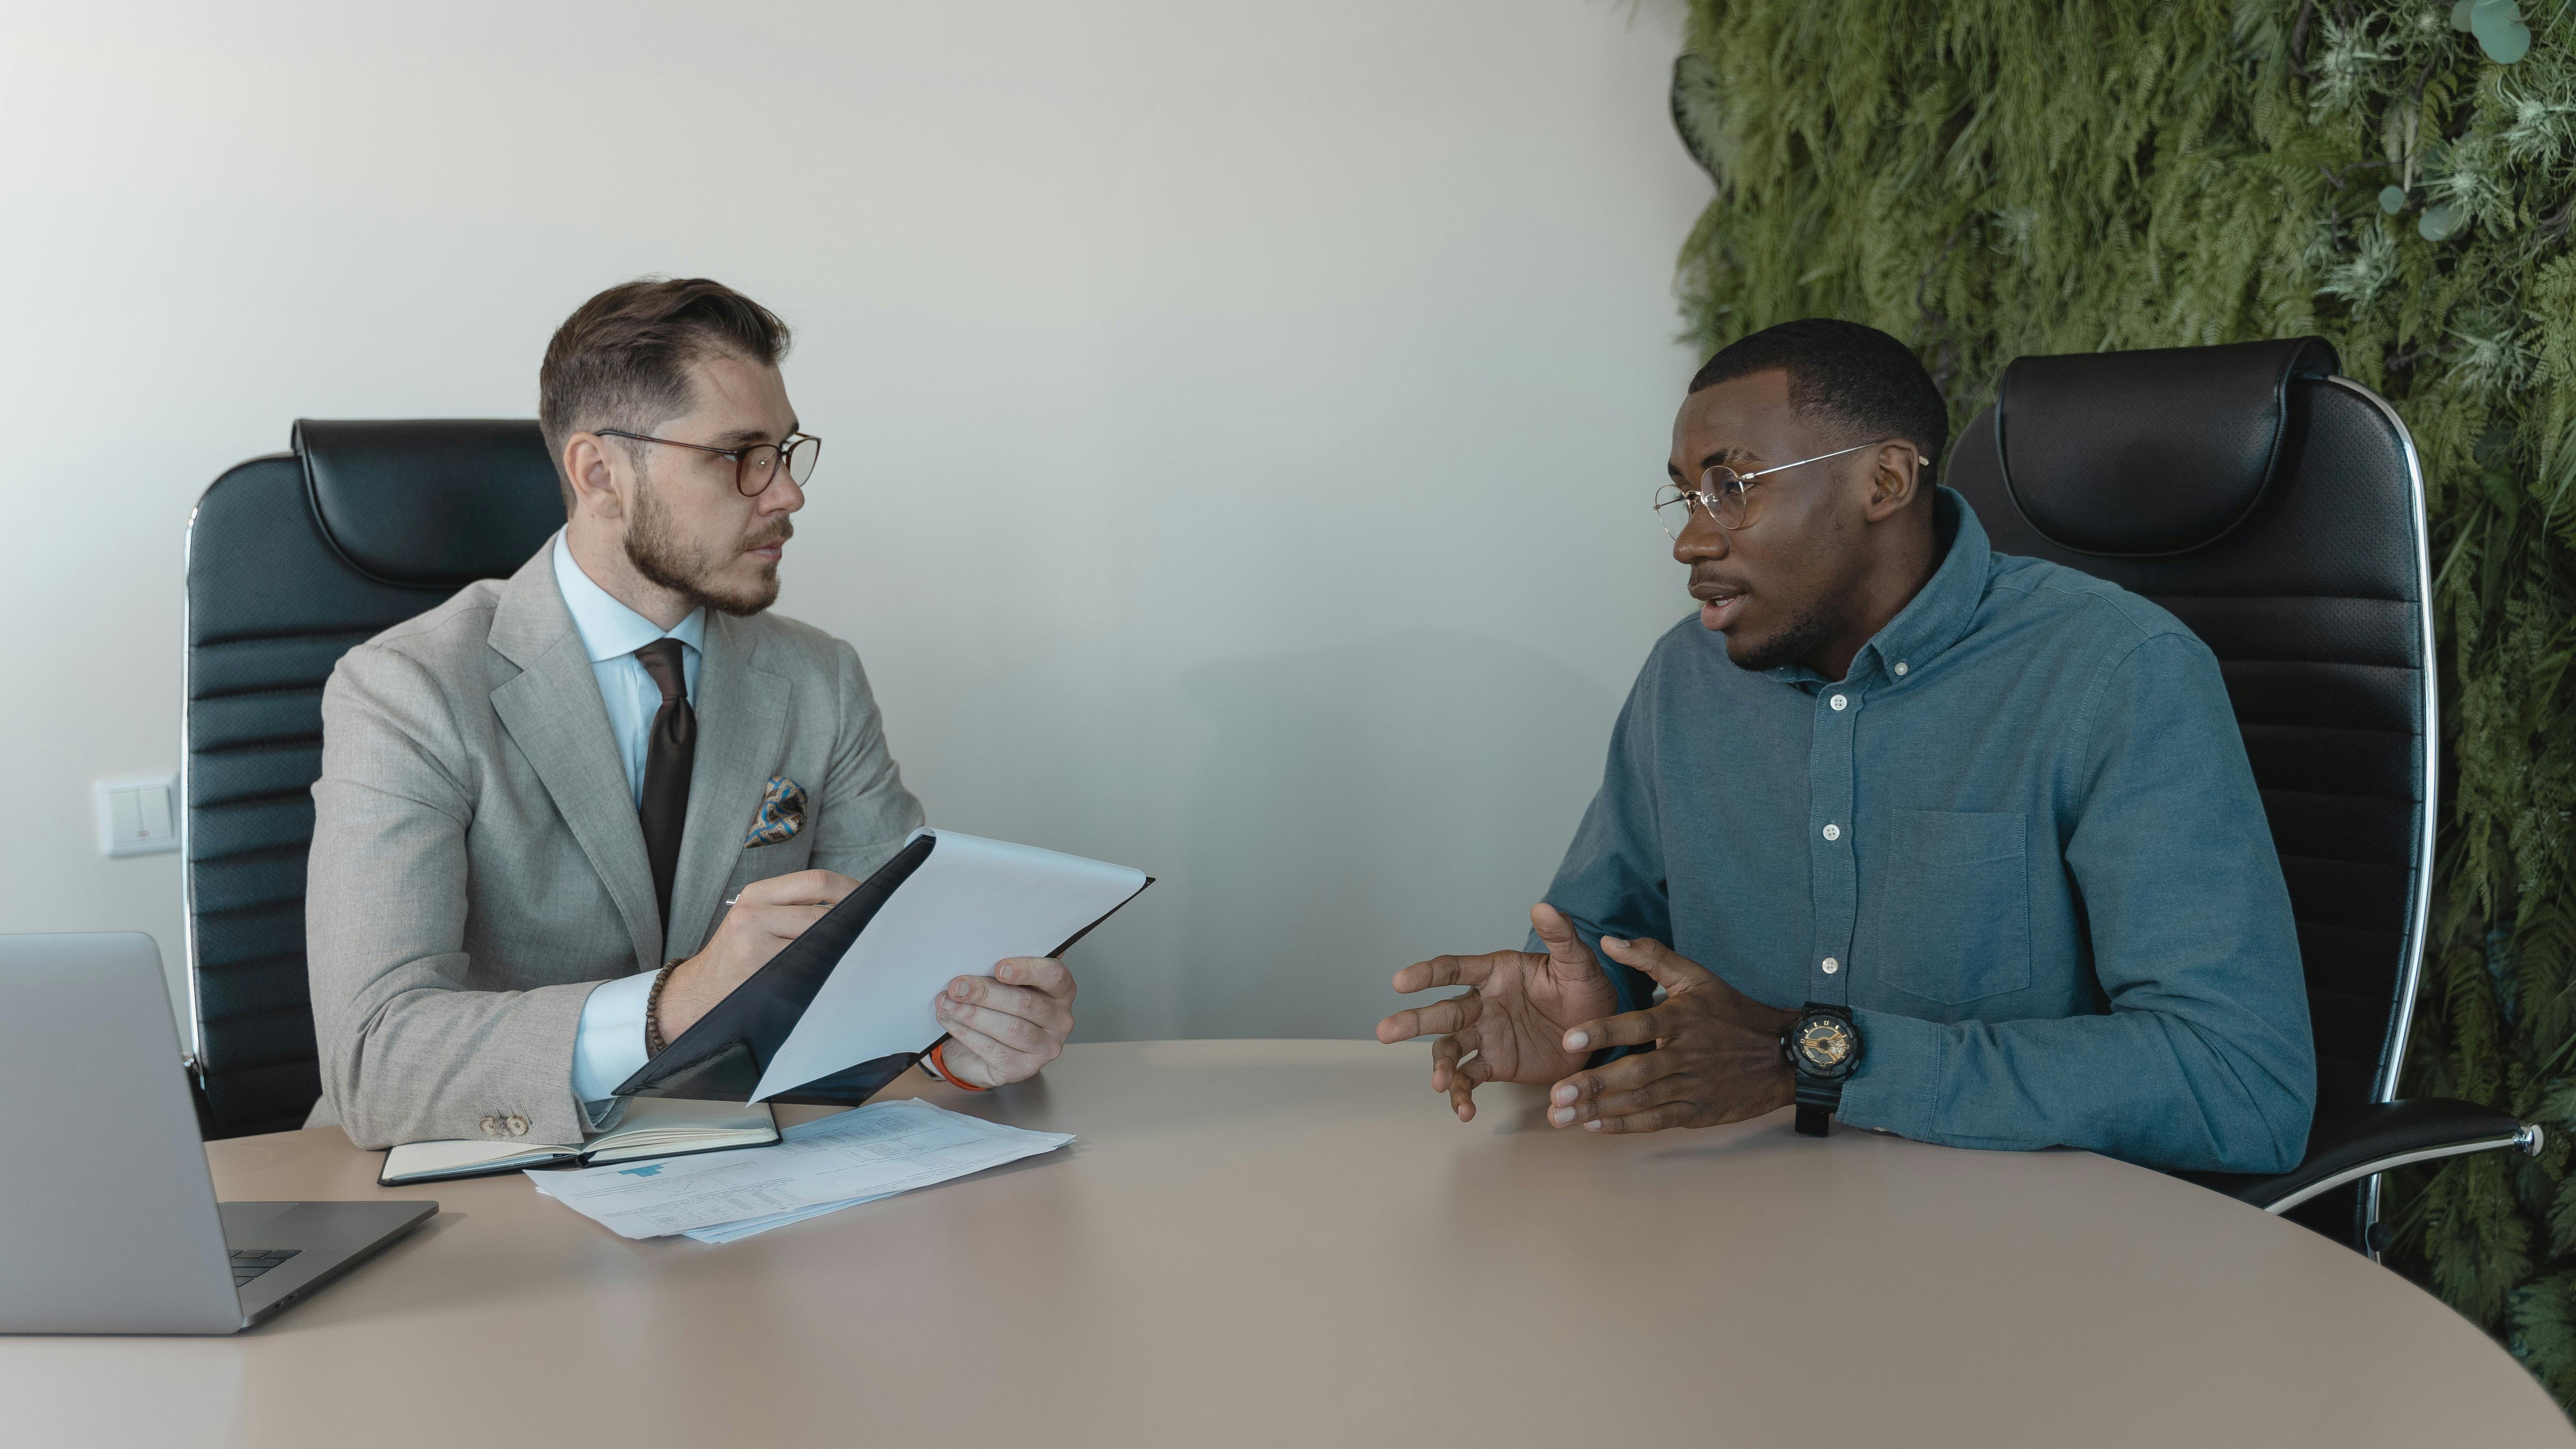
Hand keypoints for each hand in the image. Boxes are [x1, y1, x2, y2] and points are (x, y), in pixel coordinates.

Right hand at [656, 870, 857, 1041]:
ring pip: (818, 939)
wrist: (699, 994)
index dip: (852, 889)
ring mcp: (753, 942)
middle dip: (853, 923)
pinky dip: (824, 968)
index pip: (817, 882)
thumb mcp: (757, 919)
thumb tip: (855, 903)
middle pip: (823, 911)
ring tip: (857, 954)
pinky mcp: (757, 969)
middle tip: (875, 932)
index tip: (873, 900)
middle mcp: (752, 912)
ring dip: (842, 948)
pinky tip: (833, 974)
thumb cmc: (739, 958)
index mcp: (756, 893)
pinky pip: (806, 966)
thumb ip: (795, 907)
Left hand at [931, 957, 1075, 1087]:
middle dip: (986, 993)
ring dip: (972, 1014)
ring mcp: (1044, 1048)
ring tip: (947, 1003)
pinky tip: (950, 1021)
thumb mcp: (1004, 985)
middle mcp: (1060, 1021)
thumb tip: (981, 952)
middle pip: (1025, 1003)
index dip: (1028, 970)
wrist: (983, 1049)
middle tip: (957, 986)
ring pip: (1009, 1028)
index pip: (1055, 976)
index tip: (998, 968)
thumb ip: (1003, 970)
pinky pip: (993, 1049)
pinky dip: (966, 1033)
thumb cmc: (998, 1008)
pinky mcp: (1024, 1068)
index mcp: (1061, 992)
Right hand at [1375, 903, 1619, 1122]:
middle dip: (1413, 1022)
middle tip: (1386, 1031)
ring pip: (1450, 1048)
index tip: (1400, 982)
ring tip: (1438, 1083)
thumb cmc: (1586, 989)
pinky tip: (1464, 1111)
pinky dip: (1462, 1094)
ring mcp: (1486, 1035)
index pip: (1455, 969)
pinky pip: (1470, 1078)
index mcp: (1496, 973)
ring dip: (1439, 1065)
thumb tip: (1543, 906)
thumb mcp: (1578, 962)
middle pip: (1442, 1012)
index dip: (1426, 974)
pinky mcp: (1495, 1064)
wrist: (1599, 1033)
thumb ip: (1561, 936)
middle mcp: (1483, 1003)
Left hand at [1544, 935, 1799, 1133]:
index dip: (1603, 1031)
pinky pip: (1656, 1121)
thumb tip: (1609, 940)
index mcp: (1682, 1019)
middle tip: (1556, 1094)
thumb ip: (1651, 956)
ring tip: (1563, 1116)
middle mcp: (1685, 1055)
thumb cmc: (1734, 1012)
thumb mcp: (1696, 977)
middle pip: (1634, 1072)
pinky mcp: (1696, 1112)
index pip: (1637, 1025)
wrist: (1783, 1056)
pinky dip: (1625, 1125)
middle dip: (1593, 1084)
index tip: (1568, 1038)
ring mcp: (1691, 1087)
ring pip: (1640, 1101)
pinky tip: (1595, 1126)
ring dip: (1600, 1110)